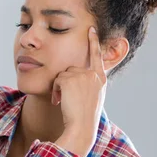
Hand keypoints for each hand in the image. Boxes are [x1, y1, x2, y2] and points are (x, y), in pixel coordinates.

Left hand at [52, 27, 105, 156]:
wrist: (81, 127)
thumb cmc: (83, 118)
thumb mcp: (91, 98)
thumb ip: (88, 85)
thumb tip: (78, 79)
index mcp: (100, 79)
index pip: (97, 56)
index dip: (93, 41)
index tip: (91, 28)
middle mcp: (94, 75)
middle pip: (71, 69)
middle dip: (64, 83)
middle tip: (65, 100)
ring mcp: (83, 76)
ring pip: (62, 75)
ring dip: (59, 88)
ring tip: (63, 102)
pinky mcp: (71, 79)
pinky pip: (56, 80)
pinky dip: (55, 91)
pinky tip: (59, 101)